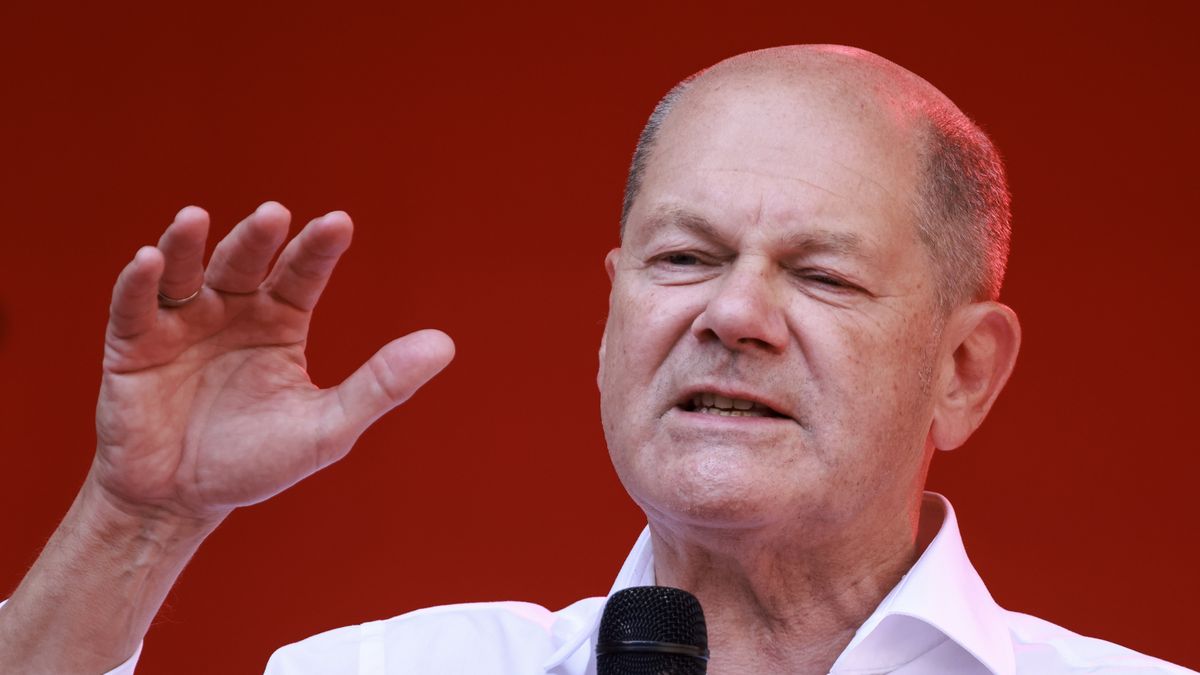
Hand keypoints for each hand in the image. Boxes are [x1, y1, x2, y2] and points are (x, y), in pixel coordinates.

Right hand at [92, 202, 453, 522]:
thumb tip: (445, 344)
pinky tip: (149, 260)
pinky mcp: (132, 345)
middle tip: (274, 215)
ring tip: (194, 217)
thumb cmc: (255, 462)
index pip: (302, 275)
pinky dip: (139, 282)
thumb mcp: (326, 427)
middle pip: (245, 264)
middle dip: (257, 238)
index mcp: (280, 323)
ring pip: (186, 272)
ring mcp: (180, 324)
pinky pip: (134, 306)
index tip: (340, 223)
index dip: (318, 250)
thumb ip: (380, 385)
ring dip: (188, 244)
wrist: (180, 503)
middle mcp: (232, 312)